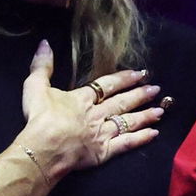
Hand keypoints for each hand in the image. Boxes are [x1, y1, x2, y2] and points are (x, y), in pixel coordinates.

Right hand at [20, 41, 164, 176]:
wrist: (44, 147)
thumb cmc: (40, 118)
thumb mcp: (35, 87)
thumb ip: (42, 66)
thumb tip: (45, 43)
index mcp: (82, 99)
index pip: (107, 85)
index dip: (124, 78)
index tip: (140, 73)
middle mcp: (97, 114)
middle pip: (122, 102)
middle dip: (140, 94)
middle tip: (157, 88)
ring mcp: (102, 133)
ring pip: (128, 122)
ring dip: (145, 115)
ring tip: (161, 111)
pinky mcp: (104, 152)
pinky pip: (126, 144)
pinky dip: (141, 139)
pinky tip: (154, 134)